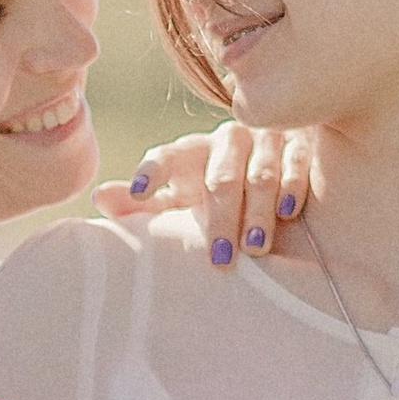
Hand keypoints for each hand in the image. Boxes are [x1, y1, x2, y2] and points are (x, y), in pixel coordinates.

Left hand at [97, 126, 315, 264]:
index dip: (151, 174)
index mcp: (189, 154)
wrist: (271, 173)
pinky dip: (291, 186)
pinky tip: (287, 211)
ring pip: (259, 175)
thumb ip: (144, 205)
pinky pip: (295, 162)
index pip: (166, 159)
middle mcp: (225, 141)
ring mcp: (264, 140)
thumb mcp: (180, 202)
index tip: (138, 193)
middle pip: (220, 179)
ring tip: (256, 247)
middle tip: (220, 259)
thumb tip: (99, 197)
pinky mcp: (299, 143)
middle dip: (221, 220)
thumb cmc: (212, 195)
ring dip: (258, 212)